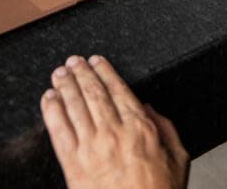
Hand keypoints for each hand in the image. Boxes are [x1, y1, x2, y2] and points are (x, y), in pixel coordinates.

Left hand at [41, 55, 188, 188]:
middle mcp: (114, 132)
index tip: (96, 61)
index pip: (118, 89)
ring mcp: (91, 147)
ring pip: (74, 105)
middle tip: (73, 61)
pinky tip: (49, 98)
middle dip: (81, 73)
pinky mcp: (73, 164)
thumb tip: (148, 109)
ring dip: (65, 85)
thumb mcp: (178, 160)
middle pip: (93, 93)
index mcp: (140, 128)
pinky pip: (58, 130)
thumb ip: (165, 129)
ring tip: (60, 73)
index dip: (105, 71)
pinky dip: (52, 110)